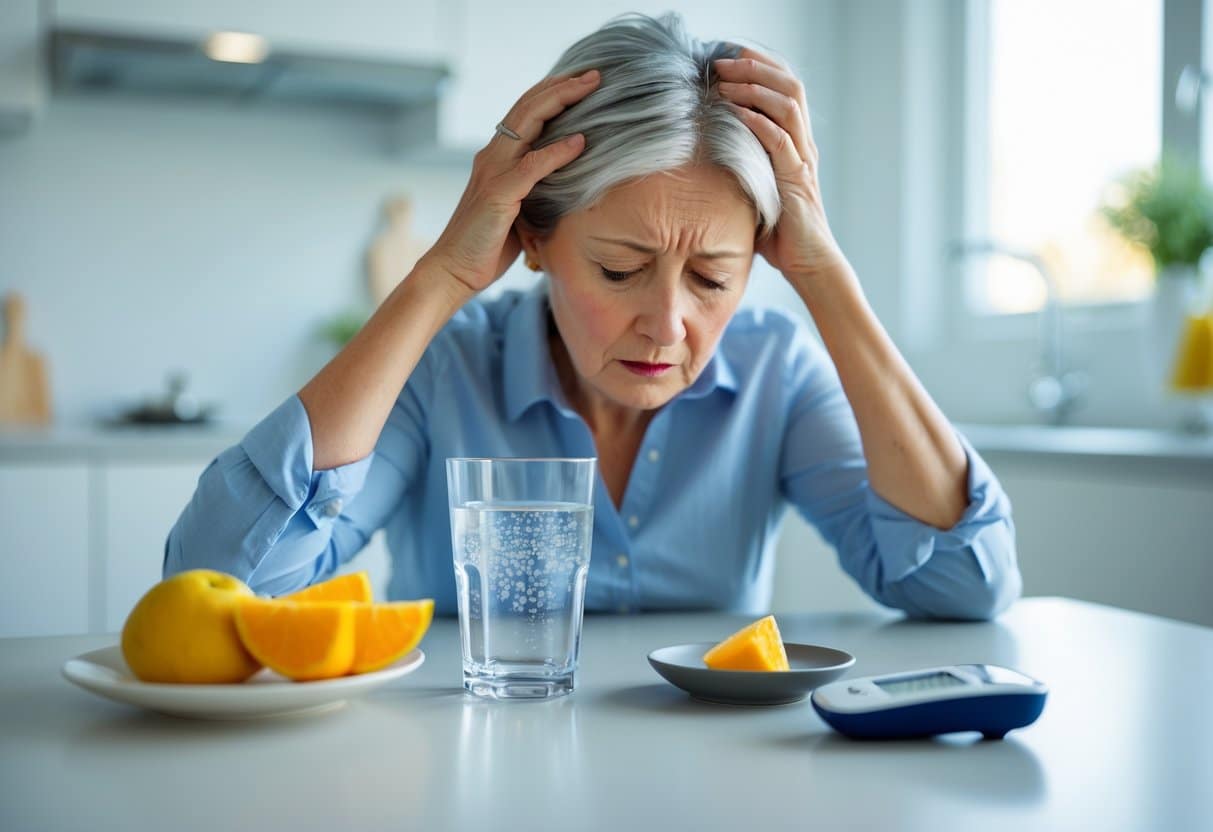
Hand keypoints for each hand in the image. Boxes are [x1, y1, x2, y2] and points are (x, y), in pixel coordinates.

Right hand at [419, 69, 600, 295]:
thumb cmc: (486, 246)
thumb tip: (567, 188)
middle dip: (563, 86)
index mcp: (497, 158)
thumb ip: (535, 191)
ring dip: (562, 102)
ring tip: (591, 88)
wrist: (452, 270)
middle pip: (529, 106)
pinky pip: (532, 166)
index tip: (583, 84)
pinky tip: (580, 142)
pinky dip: (557, 152)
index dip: (554, 93)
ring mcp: (493, 172)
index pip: (526, 112)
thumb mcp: (517, 211)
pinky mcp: (498, 194)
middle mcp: (492, 157)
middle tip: (594, 74)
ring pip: (528, 123)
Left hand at [714, 49, 846, 282]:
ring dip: (755, 88)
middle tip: (721, 61)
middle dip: (754, 67)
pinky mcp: (797, 180)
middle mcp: (803, 144)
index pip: (785, 88)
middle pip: (789, 86)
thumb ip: (738, 166)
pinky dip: (759, 122)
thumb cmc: (779, 232)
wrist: (808, 262)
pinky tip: (737, 113)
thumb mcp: (753, 189)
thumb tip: (699, 154)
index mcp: (796, 142)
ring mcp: (802, 160)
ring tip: (726, 82)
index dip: (760, 66)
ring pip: (788, 105)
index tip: (729, 56)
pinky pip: (781, 142)